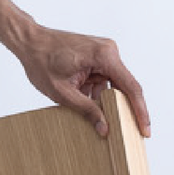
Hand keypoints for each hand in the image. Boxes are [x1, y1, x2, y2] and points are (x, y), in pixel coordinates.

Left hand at [14, 26, 150, 139]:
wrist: (28, 41)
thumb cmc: (41, 61)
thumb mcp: (63, 92)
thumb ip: (86, 110)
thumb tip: (105, 128)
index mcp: (104, 56)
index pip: (130, 87)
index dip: (140, 111)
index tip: (145, 130)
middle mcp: (109, 51)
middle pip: (125, 87)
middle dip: (123, 109)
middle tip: (127, 133)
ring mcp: (104, 52)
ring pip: (113, 85)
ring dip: (105, 101)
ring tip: (97, 117)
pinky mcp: (97, 56)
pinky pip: (104, 79)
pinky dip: (97, 92)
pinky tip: (86, 102)